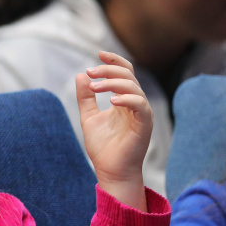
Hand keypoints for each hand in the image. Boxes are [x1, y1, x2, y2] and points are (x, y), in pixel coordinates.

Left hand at [76, 51, 152, 206]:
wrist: (110, 171)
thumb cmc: (103, 147)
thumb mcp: (89, 117)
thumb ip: (86, 97)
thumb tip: (81, 75)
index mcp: (124, 100)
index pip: (125, 73)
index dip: (114, 61)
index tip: (99, 54)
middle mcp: (135, 104)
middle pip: (128, 76)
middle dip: (108, 70)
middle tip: (90, 72)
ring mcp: (142, 113)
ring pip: (133, 87)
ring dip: (112, 83)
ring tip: (94, 87)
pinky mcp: (145, 124)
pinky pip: (140, 105)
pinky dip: (127, 99)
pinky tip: (111, 101)